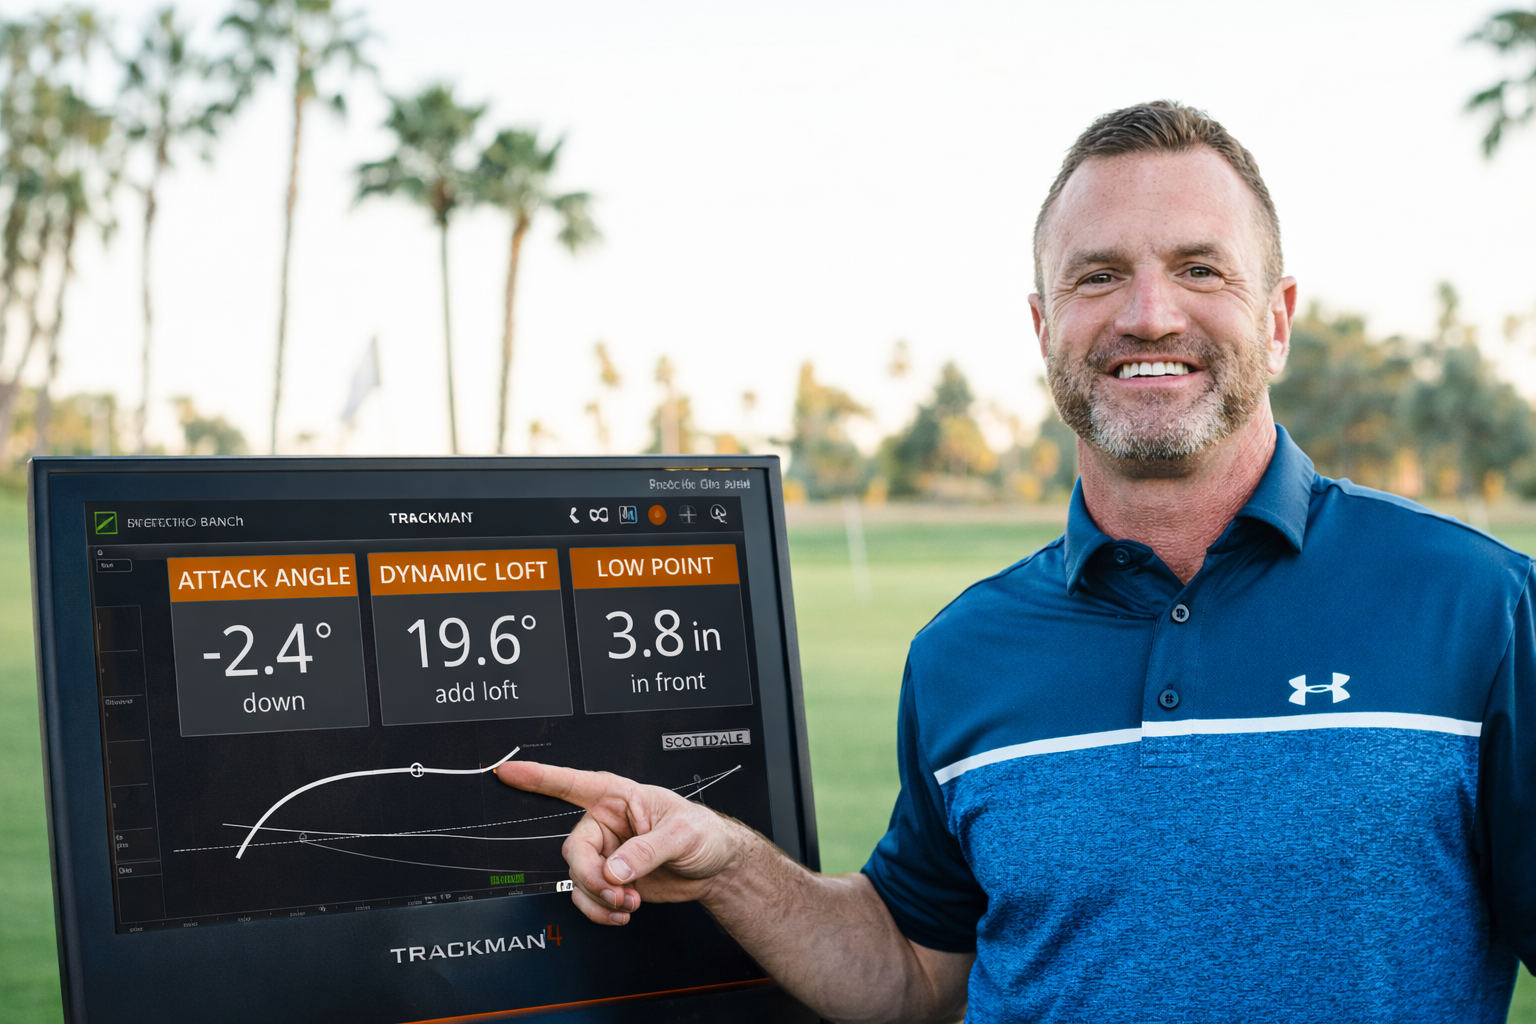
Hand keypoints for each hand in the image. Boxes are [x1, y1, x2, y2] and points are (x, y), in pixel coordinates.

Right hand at [495, 760, 746, 925]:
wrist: (715, 868)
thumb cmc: (704, 833)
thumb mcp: (681, 834)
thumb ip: (646, 851)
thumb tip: (615, 870)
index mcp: (620, 797)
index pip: (571, 783)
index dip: (537, 777)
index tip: (507, 772)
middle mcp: (607, 824)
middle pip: (574, 850)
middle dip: (592, 876)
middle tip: (618, 890)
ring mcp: (607, 853)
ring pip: (578, 878)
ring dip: (599, 898)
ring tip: (630, 902)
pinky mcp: (611, 879)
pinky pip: (587, 897)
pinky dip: (601, 910)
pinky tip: (623, 911)